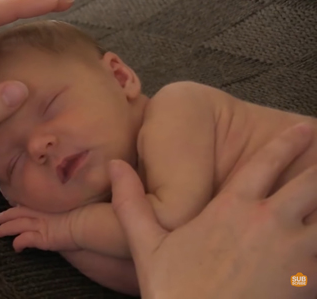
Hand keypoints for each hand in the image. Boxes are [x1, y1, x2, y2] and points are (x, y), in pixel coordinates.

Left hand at [0, 205, 79, 252]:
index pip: (30, 205)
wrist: (88, 223)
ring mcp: (40, 225)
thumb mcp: (74, 209)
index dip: (19, 207)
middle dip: (6, 215)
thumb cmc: (86, 215)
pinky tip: (16, 249)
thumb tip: (68, 211)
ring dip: (5, 228)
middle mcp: (42, 214)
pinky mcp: (41, 237)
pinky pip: (24, 240)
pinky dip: (17, 244)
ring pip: (17, 225)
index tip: (12, 206)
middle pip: (19, 212)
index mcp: (49, 206)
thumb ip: (66, 209)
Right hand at [110, 123, 316, 298]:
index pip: (266, 163)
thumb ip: (132, 202)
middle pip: (312, 182)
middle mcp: (268, 222)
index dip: (288, 142)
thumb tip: (115, 165)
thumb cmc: (176, 292)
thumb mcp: (147, 246)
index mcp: (232, 208)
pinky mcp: (309, 280)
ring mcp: (294, 252)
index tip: (304, 128)